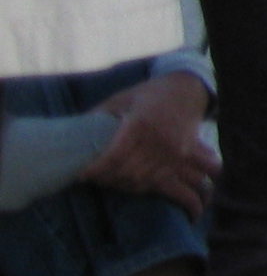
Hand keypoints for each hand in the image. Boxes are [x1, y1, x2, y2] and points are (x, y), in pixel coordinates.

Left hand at [83, 72, 217, 216]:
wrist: (187, 91)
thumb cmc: (149, 94)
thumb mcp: (121, 99)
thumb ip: (98, 115)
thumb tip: (70, 133)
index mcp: (141, 123)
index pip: (114, 157)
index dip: (95, 170)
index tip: (80, 175)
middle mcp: (159, 139)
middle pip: (126, 172)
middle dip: (105, 179)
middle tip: (91, 178)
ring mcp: (173, 150)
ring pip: (140, 180)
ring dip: (120, 184)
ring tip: (105, 179)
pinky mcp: (181, 157)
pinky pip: (155, 181)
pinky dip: (137, 184)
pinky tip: (125, 179)